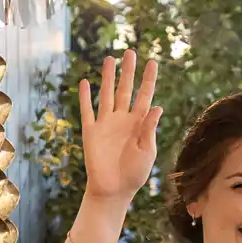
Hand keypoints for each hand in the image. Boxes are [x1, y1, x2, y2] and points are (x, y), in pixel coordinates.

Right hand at [78, 51, 162, 203]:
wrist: (113, 190)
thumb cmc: (134, 174)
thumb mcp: (147, 151)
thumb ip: (149, 129)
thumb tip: (156, 106)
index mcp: (139, 124)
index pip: (145, 96)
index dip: (148, 80)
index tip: (152, 62)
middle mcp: (123, 120)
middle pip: (125, 90)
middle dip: (128, 72)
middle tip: (130, 52)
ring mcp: (106, 124)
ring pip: (107, 95)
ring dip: (107, 77)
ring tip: (110, 59)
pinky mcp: (91, 132)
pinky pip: (88, 111)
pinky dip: (86, 97)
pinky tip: (85, 83)